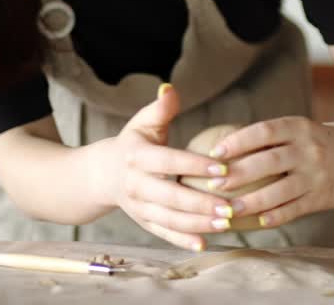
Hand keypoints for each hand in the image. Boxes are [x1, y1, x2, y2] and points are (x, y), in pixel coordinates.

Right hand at [93, 84, 236, 249]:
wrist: (102, 175)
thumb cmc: (133, 143)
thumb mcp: (143, 123)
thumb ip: (160, 108)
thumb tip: (170, 89)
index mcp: (136, 156)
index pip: (168, 160)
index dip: (195, 165)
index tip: (223, 168)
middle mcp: (135, 183)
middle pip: (170, 196)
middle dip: (201, 203)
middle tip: (231, 205)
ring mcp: (138, 206)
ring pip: (169, 219)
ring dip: (197, 224)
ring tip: (227, 223)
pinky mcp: (143, 222)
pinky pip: (163, 233)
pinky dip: (182, 240)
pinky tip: (204, 244)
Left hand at [205, 116, 333, 229]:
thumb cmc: (320, 141)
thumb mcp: (300, 129)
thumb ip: (270, 139)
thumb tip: (223, 150)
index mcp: (299, 127)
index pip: (264, 131)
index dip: (238, 141)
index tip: (215, 153)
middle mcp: (309, 150)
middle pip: (268, 162)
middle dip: (238, 173)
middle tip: (212, 182)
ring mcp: (318, 175)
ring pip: (279, 191)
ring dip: (251, 202)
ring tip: (228, 209)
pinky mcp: (324, 197)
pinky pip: (295, 209)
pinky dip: (275, 216)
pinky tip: (257, 222)